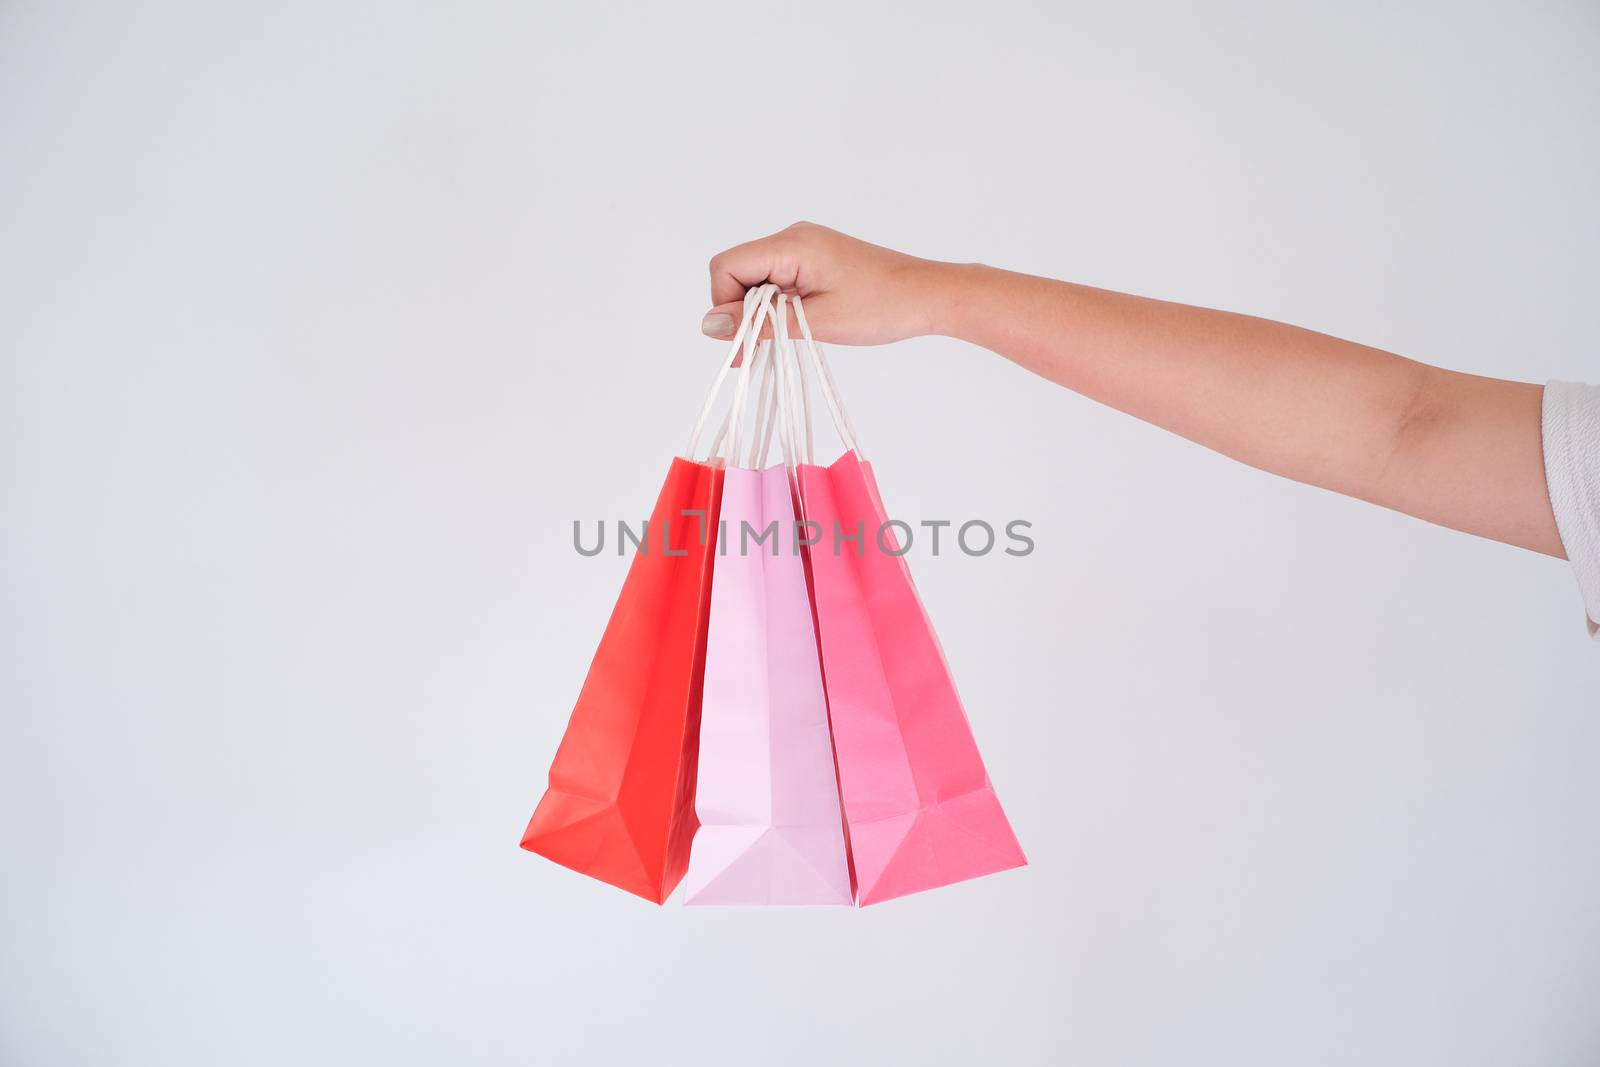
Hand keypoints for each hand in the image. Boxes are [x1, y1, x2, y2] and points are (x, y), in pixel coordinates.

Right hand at [701, 222, 951, 345]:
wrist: (930, 296)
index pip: (727, 266)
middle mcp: (793, 238)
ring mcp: (805, 247)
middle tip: (755, 354)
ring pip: (756, 278)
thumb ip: (760, 323)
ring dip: (759, 312)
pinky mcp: (815, 259)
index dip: (724, 305)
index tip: (742, 343)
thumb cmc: (882, 307)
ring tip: (780, 343)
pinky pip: (778, 279)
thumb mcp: (815, 323)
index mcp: (792, 245)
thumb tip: (710, 325)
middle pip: (738, 271)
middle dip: (739, 313)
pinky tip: (793, 328)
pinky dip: (776, 306)